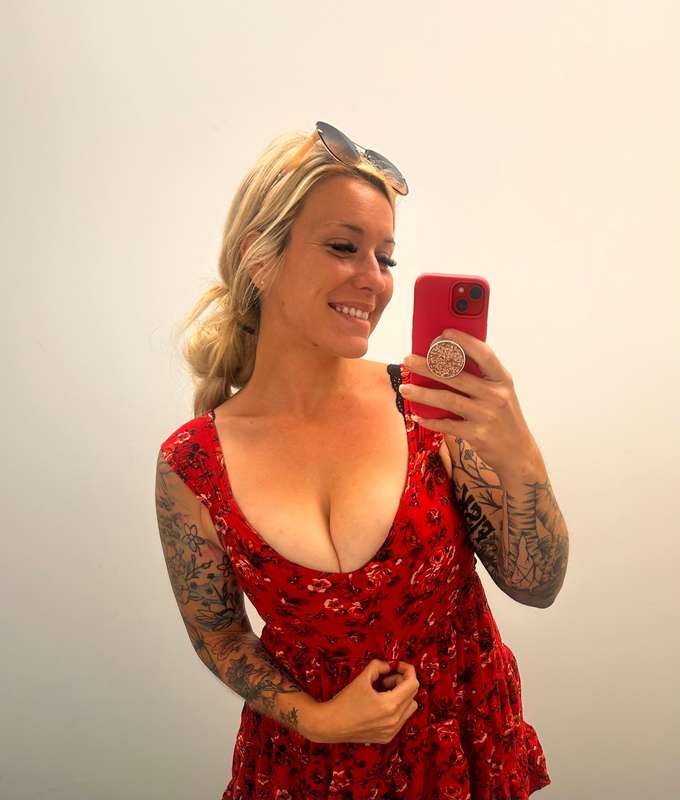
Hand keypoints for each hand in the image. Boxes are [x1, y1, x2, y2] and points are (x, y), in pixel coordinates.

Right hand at [306, 660, 419, 744]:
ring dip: (401, 696)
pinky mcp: (387, 737)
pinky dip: (397, 708)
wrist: (331, 725)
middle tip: (384, 679)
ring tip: (383, 692)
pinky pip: (401, 719)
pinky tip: (380, 704)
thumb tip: (389, 666)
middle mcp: (394, 721)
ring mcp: (391, 731)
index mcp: (390, 705)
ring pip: (410, 708)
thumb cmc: (345, 701)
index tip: (397, 665)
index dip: (408, 670)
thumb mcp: (362, 678)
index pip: (413, 684)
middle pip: (413, 694)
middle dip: (402, 682)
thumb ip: (378, 666)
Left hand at [400, 329, 539, 471]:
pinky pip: (447, 424)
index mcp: (502, 380)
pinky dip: (430, 420)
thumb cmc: (504, 418)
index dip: (465, 341)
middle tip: (408, 360)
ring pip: (448, 400)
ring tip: (404, 388)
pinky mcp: (477, 434)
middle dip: (428, 367)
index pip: (484, 354)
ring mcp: (486, 415)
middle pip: (457, 376)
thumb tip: (447, 361)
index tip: (445, 332)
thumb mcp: (501, 393)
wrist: (518, 453)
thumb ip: (481, 378)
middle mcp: (495, 395)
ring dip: (422, 394)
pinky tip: (417, 415)